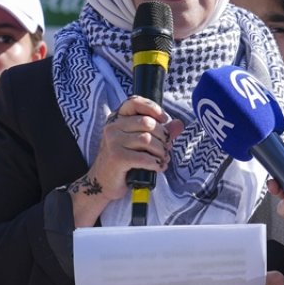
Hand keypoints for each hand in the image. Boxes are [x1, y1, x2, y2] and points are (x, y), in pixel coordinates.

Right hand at [68, 96, 183, 225]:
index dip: (152, 108)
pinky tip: (158, 168)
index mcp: (117, 119)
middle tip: (166, 148)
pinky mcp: (117, 157)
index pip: (134, 102)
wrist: (104, 182)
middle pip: (147, 122)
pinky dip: (156, 163)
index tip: (164, 119)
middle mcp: (113, 127)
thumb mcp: (140, 143)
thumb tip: (179, 124)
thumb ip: (160, 132)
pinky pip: (144, 158)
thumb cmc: (124, 161)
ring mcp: (113, 141)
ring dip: (161, 152)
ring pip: (148, 140)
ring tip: (162, 159)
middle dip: (163, 136)